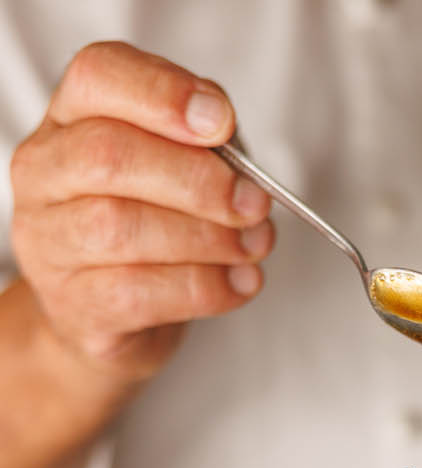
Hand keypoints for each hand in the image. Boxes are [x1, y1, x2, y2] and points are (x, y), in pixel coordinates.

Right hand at [10, 41, 274, 381]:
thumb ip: (207, 147)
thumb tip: (243, 170)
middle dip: (197, 180)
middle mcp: (45, 174)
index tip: (221, 122)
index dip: (163, 93)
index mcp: (69, 117)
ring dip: (206, 238)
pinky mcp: (75, 305)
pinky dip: (203, 288)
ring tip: (253, 245)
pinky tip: (238, 283)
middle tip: (253, 203)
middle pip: (109, 156)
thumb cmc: (150, 226)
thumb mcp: (178, 169)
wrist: (113, 316)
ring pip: (121, 228)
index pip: (97, 76)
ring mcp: (50, 243)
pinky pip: (138, 293)